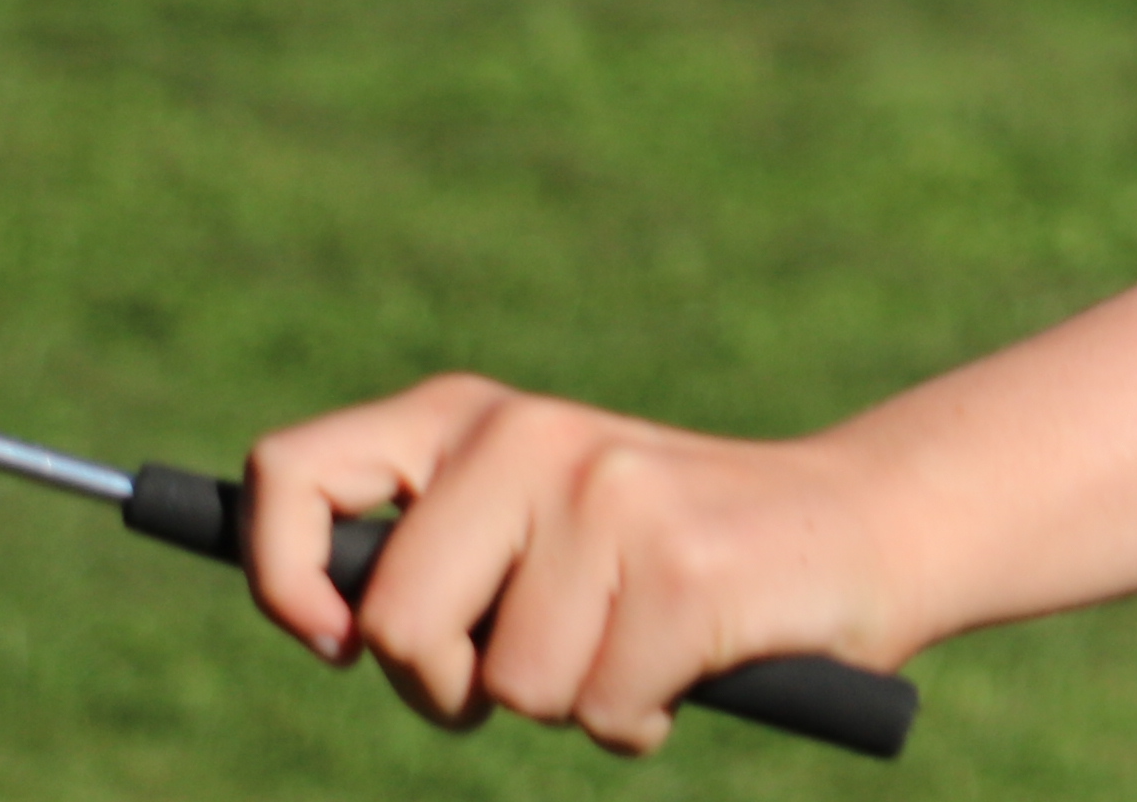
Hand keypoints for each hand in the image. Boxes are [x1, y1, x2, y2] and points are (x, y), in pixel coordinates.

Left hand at [243, 372, 902, 753]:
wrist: (857, 525)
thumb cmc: (664, 554)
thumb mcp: (530, 523)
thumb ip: (433, 551)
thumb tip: (323, 615)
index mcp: (474, 418)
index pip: (294, 474)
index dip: (278, 578)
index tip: (331, 643)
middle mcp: (531, 435)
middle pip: (393, 625)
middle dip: (447, 688)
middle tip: (523, 669)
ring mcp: (609, 495)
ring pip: (511, 688)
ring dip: (570, 702)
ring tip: (637, 642)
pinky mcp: (682, 568)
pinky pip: (602, 713)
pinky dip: (640, 719)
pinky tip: (687, 661)